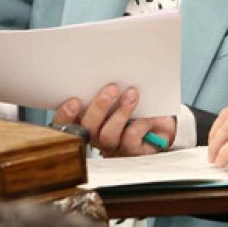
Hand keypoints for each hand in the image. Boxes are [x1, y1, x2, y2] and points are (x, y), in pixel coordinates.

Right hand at [54, 85, 175, 156]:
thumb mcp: (123, 98)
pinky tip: (148, 117)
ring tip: (132, 94)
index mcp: (89, 124)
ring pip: (108, 134)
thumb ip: (112, 90)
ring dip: (120, 112)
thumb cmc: (138, 110)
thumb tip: (109, 74)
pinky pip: (130, 138)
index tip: (73, 100)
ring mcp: (114, 147)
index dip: (66, 115)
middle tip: (111, 89)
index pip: (67, 123)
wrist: (162, 130)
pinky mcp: (132, 153)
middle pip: (87, 128)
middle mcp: (97, 138)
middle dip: (98, 107)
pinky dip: (140, 124)